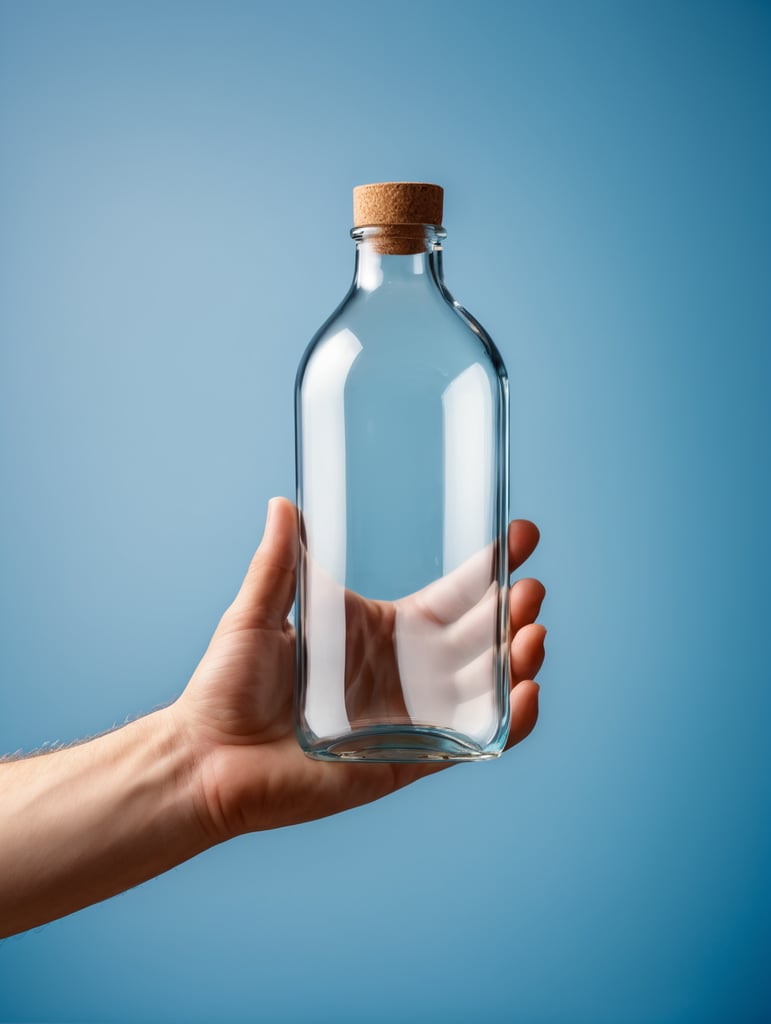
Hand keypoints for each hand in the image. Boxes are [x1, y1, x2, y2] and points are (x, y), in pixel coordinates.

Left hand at [174, 498, 545, 841]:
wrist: (205, 759)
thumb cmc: (226, 687)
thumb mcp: (257, 613)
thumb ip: (279, 562)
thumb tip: (282, 501)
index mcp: (378, 633)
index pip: (450, 598)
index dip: (487, 571)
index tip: (522, 537)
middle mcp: (403, 674)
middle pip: (478, 639)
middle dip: (514, 612)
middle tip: (532, 589)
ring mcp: (410, 718)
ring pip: (485, 687)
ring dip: (517, 660)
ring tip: (533, 633)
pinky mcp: (409, 762)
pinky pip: (472, 742)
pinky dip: (510, 722)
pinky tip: (527, 693)